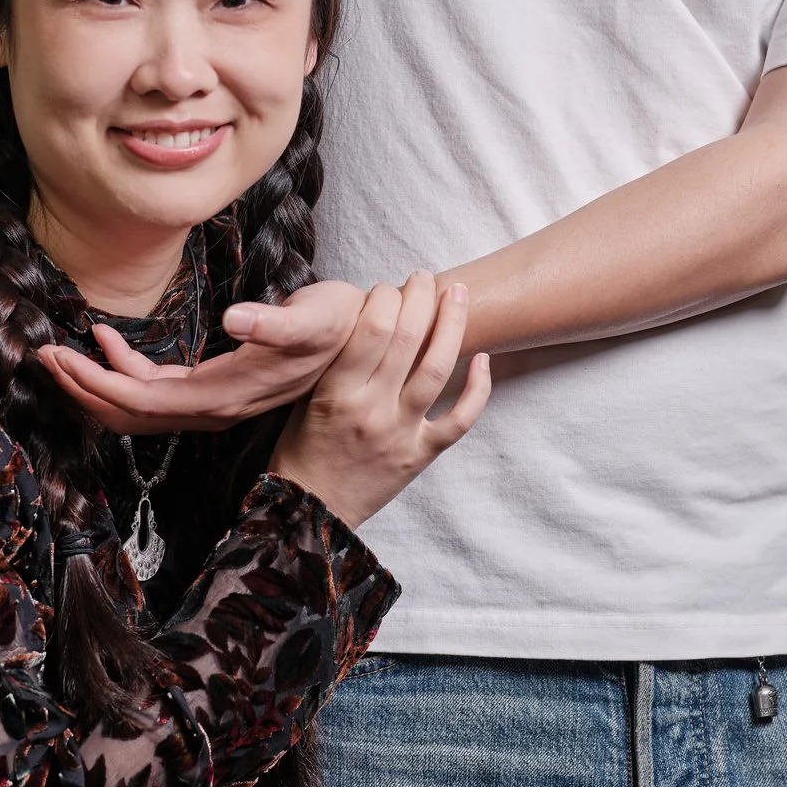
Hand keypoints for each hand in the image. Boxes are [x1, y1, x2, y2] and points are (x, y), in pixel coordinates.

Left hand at [37, 282, 365, 433]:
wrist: (366, 340)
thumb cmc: (342, 321)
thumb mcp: (318, 313)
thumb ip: (278, 320)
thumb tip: (237, 319)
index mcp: (229, 393)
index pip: (148, 401)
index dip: (99, 384)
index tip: (60, 357)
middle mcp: (216, 407)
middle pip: (132, 414)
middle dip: (83, 389)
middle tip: (40, 357)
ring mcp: (214, 402)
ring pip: (139, 408)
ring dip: (96, 383)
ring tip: (59, 353)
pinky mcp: (215, 389)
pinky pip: (157, 391)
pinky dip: (125, 370)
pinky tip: (108, 340)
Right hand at [270, 274, 492, 526]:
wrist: (312, 509)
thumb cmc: (304, 448)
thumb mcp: (306, 398)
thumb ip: (337, 362)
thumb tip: (369, 315)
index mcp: (336, 393)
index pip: (370, 329)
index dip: (385, 297)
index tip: (388, 287)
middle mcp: (371, 410)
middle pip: (406, 339)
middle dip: (421, 297)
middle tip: (426, 277)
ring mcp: (400, 433)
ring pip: (437, 369)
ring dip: (453, 325)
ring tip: (459, 295)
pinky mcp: (421, 454)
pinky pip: (460, 418)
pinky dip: (478, 388)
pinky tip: (482, 359)